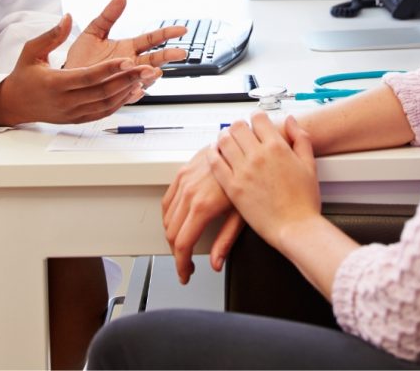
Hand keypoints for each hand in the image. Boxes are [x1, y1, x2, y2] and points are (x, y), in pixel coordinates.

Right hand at [0, 15, 160, 128]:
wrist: (14, 104)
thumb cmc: (23, 75)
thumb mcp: (31, 51)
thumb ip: (52, 35)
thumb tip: (67, 17)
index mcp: (54, 84)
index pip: (87, 77)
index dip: (109, 69)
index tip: (128, 59)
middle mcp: (65, 102)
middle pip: (102, 91)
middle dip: (128, 79)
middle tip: (148, 67)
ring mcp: (73, 113)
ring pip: (107, 103)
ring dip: (129, 90)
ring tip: (147, 77)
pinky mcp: (78, 119)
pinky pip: (104, 112)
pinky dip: (121, 101)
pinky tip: (135, 90)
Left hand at [64, 0, 186, 87]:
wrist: (67, 78)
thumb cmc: (81, 57)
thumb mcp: (93, 31)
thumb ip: (108, 16)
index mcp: (128, 48)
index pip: (152, 39)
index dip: (167, 33)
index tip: (182, 29)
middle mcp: (131, 64)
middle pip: (154, 59)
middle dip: (168, 56)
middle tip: (180, 53)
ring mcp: (125, 80)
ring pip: (144, 78)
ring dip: (151, 76)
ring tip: (155, 72)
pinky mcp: (116, 94)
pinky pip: (128, 96)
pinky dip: (135, 93)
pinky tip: (138, 89)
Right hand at [162, 147, 243, 283]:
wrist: (247, 145)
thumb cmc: (252, 176)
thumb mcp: (242, 213)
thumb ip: (226, 240)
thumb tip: (216, 263)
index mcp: (202, 206)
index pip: (182, 244)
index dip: (182, 264)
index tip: (185, 273)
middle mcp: (189, 192)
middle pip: (171, 232)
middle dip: (177, 253)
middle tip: (187, 263)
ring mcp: (184, 180)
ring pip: (166, 216)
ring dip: (172, 234)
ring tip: (184, 245)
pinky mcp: (183, 171)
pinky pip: (168, 198)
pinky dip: (169, 214)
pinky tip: (179, 220)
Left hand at [208, 113, 321, 253]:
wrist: (296, 228)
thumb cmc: (304, 201)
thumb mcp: (309, 164)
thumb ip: (300, 138)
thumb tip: (290, 121)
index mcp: (277, 147)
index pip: (258, 118)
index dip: (256, 118)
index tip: (255, 122)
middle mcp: (258, 155)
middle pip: (237, 126)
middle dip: (238, 126)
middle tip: (239, 131)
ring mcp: (243, 170)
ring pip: (224, 141)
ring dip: (224, 137)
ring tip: (226, 140)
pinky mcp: (232, 187)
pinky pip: (215, 162)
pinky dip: (212, 154)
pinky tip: (214, 153)